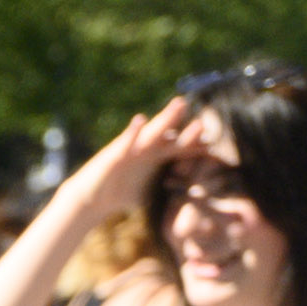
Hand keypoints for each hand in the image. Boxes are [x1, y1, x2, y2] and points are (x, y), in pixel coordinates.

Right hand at [51, 97, 215, 248]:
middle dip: (187, 127)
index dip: (196, 145)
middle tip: (205, 117)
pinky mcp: (114, 155)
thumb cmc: (120, 195)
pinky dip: (132, 132)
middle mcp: (146, 150)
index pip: (180, 149)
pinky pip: (125, 141)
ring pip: (152, 132)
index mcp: (156, 158)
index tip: (215, 142)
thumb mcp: (151, 194)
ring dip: (165, 119)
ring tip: (179, 104)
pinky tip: (139, 120)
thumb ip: (168, 191)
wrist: (91, 199)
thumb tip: (191, 200)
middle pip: (170, 135)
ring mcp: (131, 150)